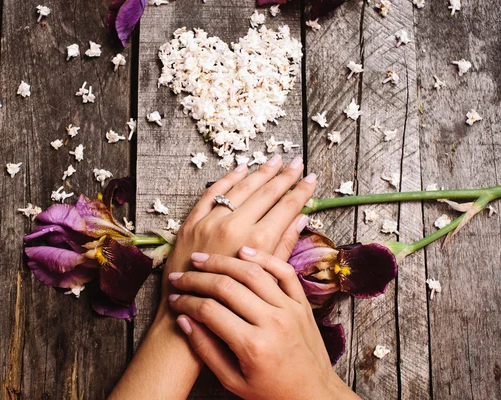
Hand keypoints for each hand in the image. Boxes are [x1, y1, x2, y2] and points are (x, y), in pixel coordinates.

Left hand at [158, 154, 316, 313]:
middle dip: (284, 175)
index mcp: (258, 243)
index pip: (286, 207)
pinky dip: (227, 179)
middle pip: (266, 193)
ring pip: (241, 189)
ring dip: (260, 172)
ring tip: (275, 160)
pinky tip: (241, 169)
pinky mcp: (192, 223)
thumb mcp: (266, 278)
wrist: (188, 314)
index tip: (312, 177)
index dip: (301, 190)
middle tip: (296, 162)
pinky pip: (212, 194)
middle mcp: (236, 227)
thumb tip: (301, 219)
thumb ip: (283, 245)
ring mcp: (212, 223)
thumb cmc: (231, 304)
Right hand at [168, 249, 359, 399]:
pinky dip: (263, 257)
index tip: (174, 300)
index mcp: (253, 346)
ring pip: (252, 272)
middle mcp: (272, 322)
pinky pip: (284, 271)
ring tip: (202, 258)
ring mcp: (290, 309)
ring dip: (223, 261)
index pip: (209, 311)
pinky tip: (242, 251)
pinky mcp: (302, 303)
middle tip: (179, 276)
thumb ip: (206, 350)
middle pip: (226, 287)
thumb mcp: (233, 381)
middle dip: (197, 279)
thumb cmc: (272, 392)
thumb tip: (184, 320)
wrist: (314, 395)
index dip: (186, 302)